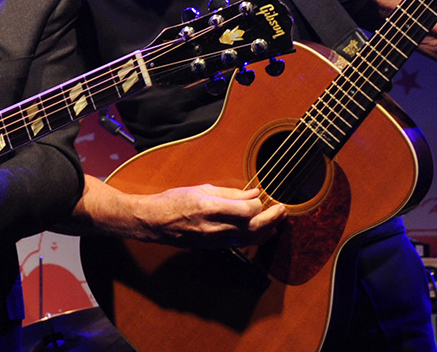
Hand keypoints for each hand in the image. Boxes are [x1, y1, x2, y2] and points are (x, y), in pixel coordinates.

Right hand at [136, 184, 285, 248]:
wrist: (154, 222)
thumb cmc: (174, 201)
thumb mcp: (202, 189)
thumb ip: (230, 193)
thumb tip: (254, 192)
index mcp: (211, 207)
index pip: (248, 210)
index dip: (260, 204)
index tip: (262, 197)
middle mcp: (215, 226)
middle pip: (254, 227)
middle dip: (272, 218)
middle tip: (282, 210)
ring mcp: (214, 240)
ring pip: (250, 239)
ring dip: (267, 230)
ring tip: (277, 221)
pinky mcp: (213, 247)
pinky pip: (240, 244)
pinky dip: (254, 237)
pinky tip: (262, 231)